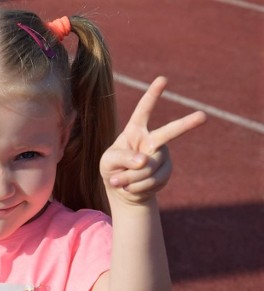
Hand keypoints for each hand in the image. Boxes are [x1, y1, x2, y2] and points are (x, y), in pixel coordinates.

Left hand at [100, 76, 205, 204]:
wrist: (122, 190)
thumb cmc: (112, 169)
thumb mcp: (108, 161)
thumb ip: (123, 157)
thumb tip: (145, 161)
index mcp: (135, 130)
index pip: (144, 110)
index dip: (152, 95)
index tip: (163, 79)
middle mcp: (152, 139)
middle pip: (169, 132)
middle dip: (187, 124)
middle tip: (203, 116)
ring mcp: (161, 156)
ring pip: (149, 167)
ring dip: (131, 178)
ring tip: (120, 181)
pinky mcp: (165, 171)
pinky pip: (153, 180)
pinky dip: (137, 187)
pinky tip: (131, 188)